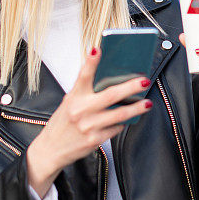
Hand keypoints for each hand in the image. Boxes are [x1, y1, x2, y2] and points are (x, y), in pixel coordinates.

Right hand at [26, 47, 151, 195]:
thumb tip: (110, 80)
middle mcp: (81, 110)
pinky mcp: (95, 139)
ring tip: (147, 103)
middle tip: (144, 81)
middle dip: (131, 87)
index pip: (83, 76)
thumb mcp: (69, 103)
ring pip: (119, 114)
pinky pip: (116, 128)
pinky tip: (129, 119)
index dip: (90, 62)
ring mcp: (89, 126)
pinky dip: (124, 123)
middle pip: (111, 95)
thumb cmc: (63, 123)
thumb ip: (86, 92)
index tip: (98, 49)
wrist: (51, 149)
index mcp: (74, 97)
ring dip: (136, 108)